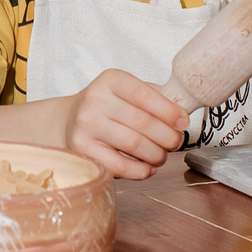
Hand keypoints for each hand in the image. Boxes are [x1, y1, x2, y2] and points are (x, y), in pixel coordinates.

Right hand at [63, 70, 190, 179]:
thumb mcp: (126, 91)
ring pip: (135, 145)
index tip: (183, 123)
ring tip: (161, 155)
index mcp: (110, 80)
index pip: (144, 95)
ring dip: (157, 154)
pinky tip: (148, 167)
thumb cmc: (107, 106)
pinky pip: (121, 166)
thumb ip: (154, 98)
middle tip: (175, 142)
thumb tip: (182, 114)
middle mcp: (95, 100)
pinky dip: (141, 170)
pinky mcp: (83, 150)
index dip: (169, 111)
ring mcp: (86, 126)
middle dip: (168, 137)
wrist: (69, 119)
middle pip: (143, 123)